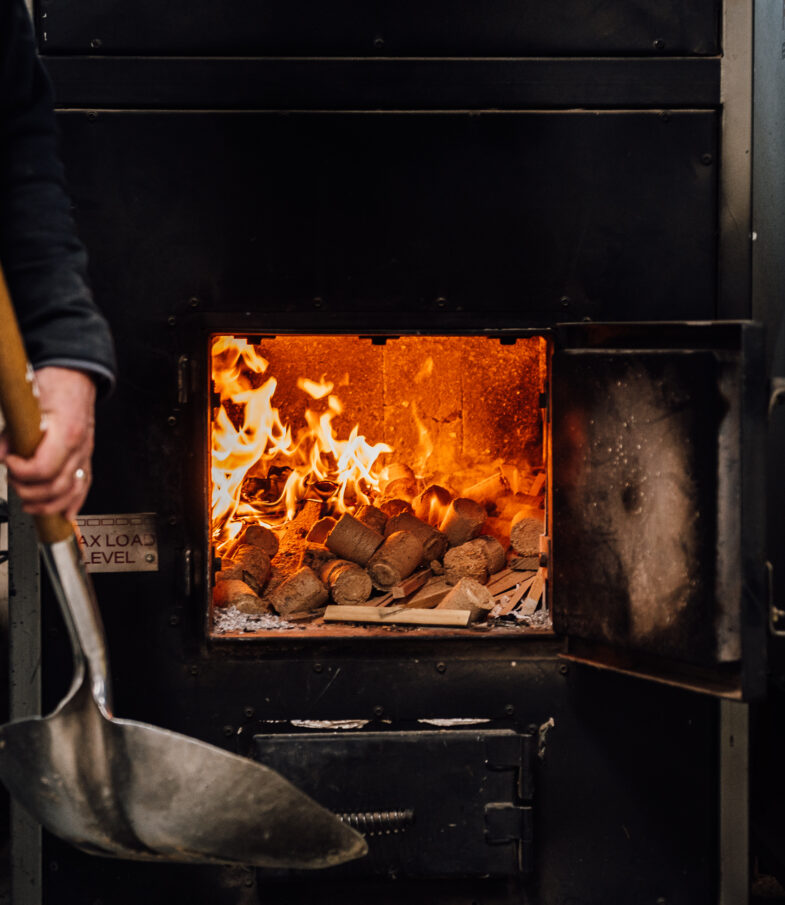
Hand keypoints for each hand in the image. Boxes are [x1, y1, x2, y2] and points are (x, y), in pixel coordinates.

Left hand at [0, 366, 96, 519]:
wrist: (74, 377)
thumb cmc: (55, 385)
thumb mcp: (27, 401)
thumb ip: (12, 432)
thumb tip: (2, 454)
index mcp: (68, 432)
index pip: (45, 468)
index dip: (22, 472)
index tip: (10, 462)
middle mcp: (80, 448)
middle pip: (57, 487)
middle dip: (29, 490)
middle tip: (13, 480)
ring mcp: (84, 455)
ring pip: (71, 493)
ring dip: (47, 504)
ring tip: (29, 503)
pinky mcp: (84, 459)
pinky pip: (83, 488)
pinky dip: (72, 504)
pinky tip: (64, 515)